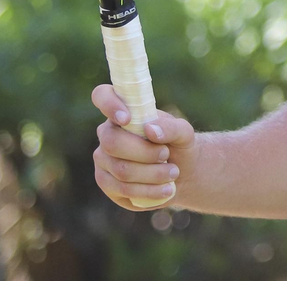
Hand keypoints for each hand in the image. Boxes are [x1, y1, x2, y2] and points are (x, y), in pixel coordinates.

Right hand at [90, 84, 198, 210]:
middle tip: (166, 154)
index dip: (109, 105)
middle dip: (145, 152)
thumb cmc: (178, 145)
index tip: (127, 119)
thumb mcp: (184, 133)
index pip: (102, 96)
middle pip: (112, 143)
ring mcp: (103, 160)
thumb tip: (150, 130)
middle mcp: (107, 134)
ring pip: (121, 170)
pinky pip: (122, 190)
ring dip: (152, 174)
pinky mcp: (107, 184)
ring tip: (173, 173)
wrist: (181, 173)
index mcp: (122, 111)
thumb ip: (171, 128)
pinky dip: (149, 191)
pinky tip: (166, 189)